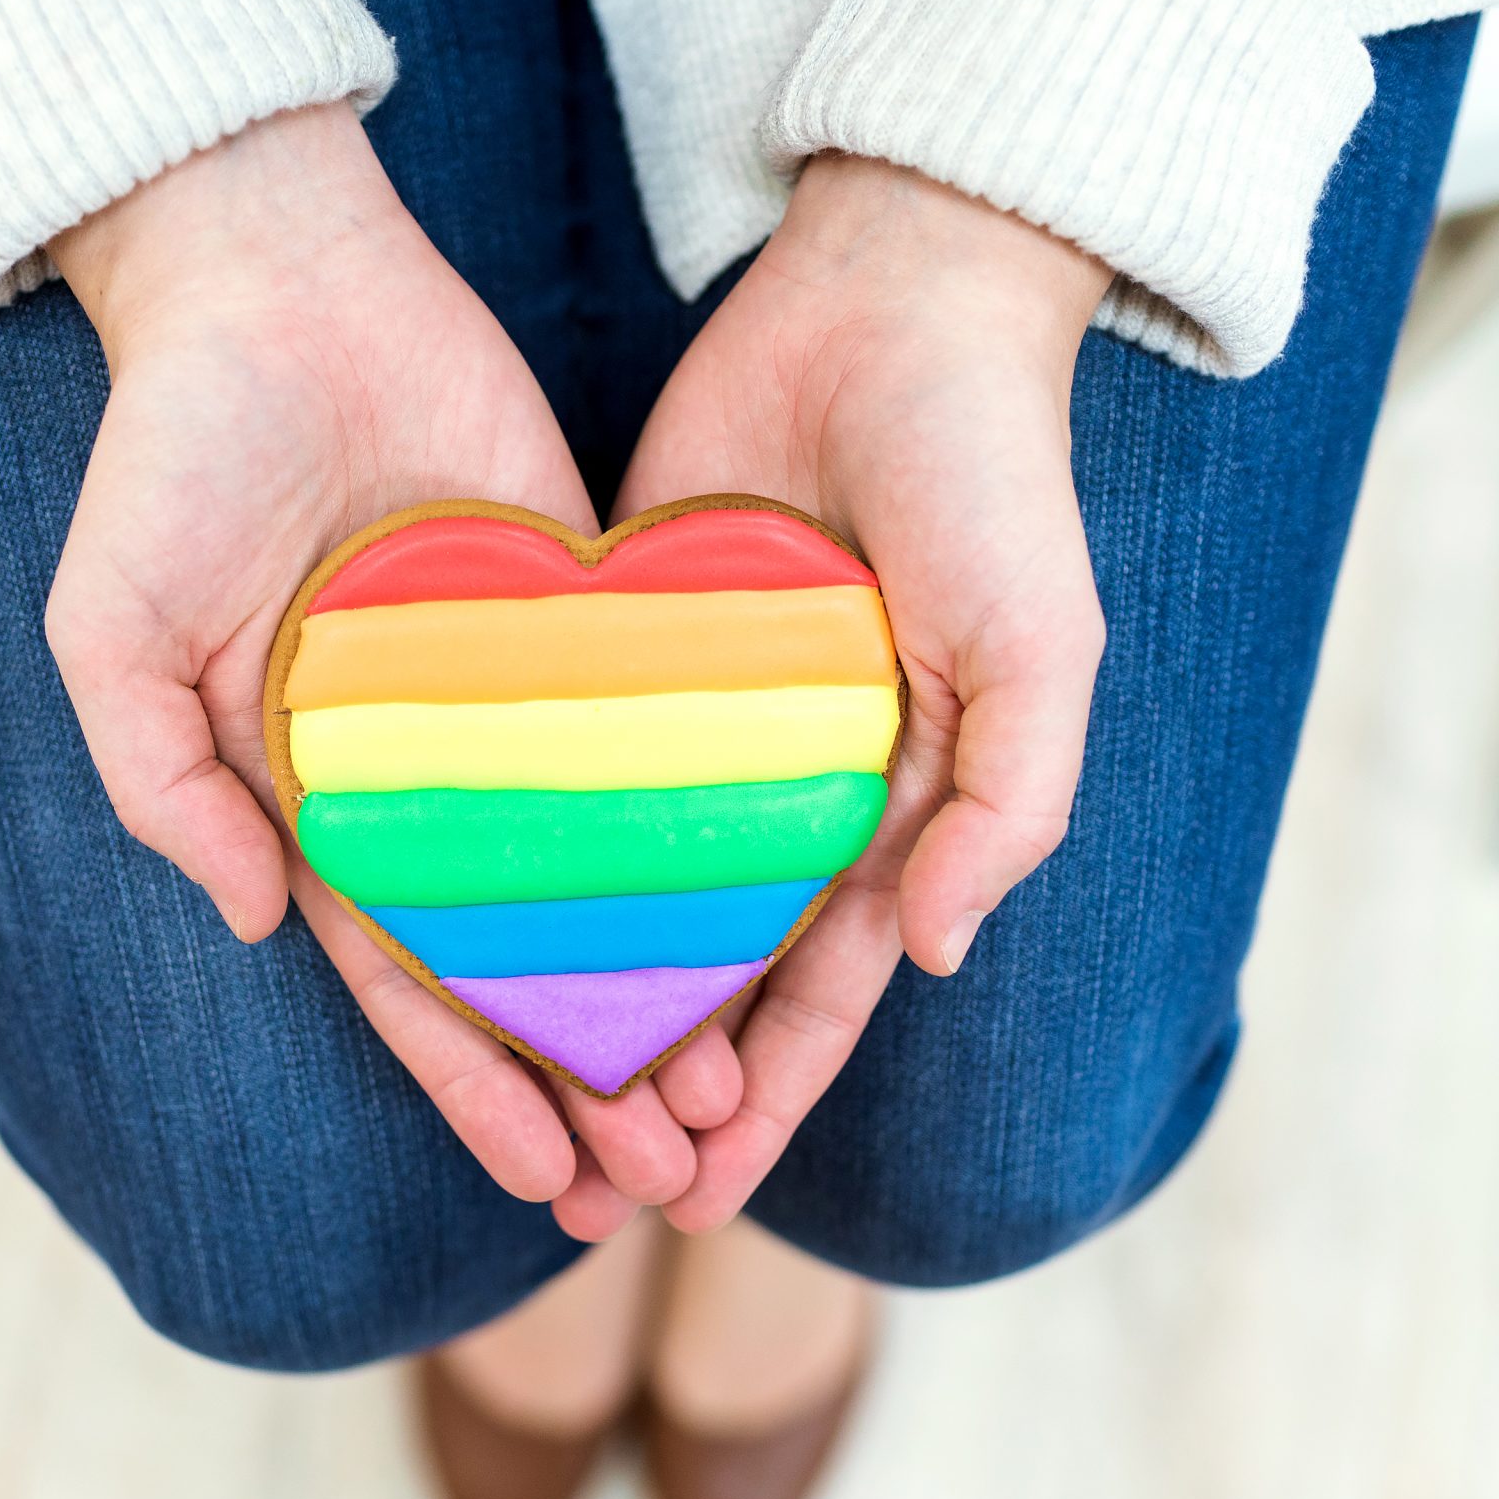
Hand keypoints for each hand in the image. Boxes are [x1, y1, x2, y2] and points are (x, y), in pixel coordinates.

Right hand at [44, 105, 702, 1210]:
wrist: (273, 282)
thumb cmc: (171, 457)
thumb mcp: (109, 631)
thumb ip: (159, 782)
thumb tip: (255, 922)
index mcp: (316, 795)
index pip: (404, 975)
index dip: (470, 1085)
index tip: (541, 1183)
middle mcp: (425, 768)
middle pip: (521, 954)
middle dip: (584, 1074)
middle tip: (667, 1181)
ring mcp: (514, 695)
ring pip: (601, 873)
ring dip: (659, 988)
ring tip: (732, 1096)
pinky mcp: (589, 606)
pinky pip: (655, 733)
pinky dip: (701, 831)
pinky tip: (772, 916)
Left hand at [571, 156, 1114, 1238]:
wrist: (895, 302)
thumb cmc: (991, 480)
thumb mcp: (1042, 647)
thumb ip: (1008, 806)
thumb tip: (932, 958)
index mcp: (892, 806)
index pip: (821, 987)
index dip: (769, 1097)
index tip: (702, 1195)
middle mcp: (783, 785)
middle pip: (710, 971)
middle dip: (660, 1087)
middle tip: (588, 1193)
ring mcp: (688, 721)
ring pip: (624, 896)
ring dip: (582, 1004)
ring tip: (517, 1105)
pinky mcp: (605, 640)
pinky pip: (557, 767)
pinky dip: (521, 854)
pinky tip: (457, 933)